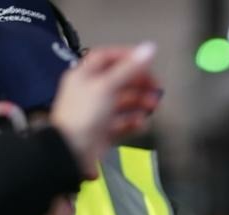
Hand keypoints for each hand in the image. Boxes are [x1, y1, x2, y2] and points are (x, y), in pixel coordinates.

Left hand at [50, 43, 161, 178]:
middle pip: (118, 80)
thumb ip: (129, 69)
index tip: (146, 60)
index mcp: (84, 76)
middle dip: (139, 82)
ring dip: (140, 102)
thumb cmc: (84, 114)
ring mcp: (97, 112)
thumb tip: (150, 48)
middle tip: (156, 87)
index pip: (106, 57)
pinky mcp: (104, 131)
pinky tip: (142, 123)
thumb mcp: (106, 86)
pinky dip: (134, 122)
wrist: (71, 152)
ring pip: (123, 102)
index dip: (126, 56)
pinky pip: (123, 123)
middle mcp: (90, 92)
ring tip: (153, 105)